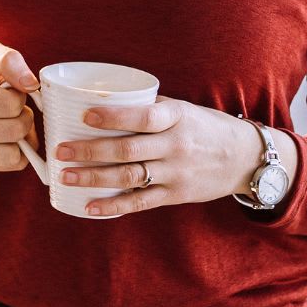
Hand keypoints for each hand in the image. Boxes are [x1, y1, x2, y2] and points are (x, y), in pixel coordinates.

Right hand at [0, 40, 42, 171]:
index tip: (7, 90)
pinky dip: (19, 151)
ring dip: (22, 135)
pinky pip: (14, 164)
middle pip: (17, 129)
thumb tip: (32, 84)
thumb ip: (9, 60)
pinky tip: (7, 137)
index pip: (12, 104)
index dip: (18, 95)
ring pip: (17, 151)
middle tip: (10, 107)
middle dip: (23, 115)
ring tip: (8, 121)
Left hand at [57, 97, 270, 215]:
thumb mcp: (183, 110)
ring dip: (94, 177)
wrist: (246, 158)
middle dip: (90, 151)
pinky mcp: (177, 195)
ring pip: (129, 176)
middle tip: (60, 151)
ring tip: (66, 176)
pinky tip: (89, 206)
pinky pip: (140, 202)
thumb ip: (149, 108)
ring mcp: (177, 172)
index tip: (85, 116)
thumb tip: (102, 100)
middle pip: (128, 149)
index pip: (143, 116)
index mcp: (177, 117)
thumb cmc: (205, 127)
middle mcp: (177, 145)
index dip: (113, 117)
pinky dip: (113, 206)